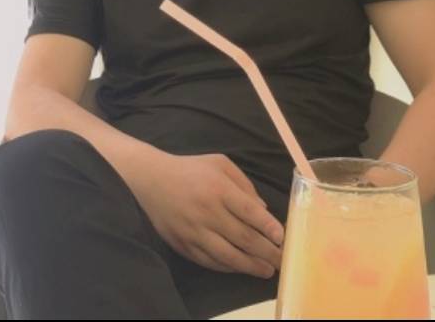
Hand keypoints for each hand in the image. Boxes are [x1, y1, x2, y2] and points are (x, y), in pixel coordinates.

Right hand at [132, 152, 284, 278]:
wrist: (151, 180)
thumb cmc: (190, 169)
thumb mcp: (220, 163)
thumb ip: (244, 183)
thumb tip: (263, 209)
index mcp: (218, 189)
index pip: (250, 212)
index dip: (268, 227)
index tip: (282, 237)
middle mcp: (207, 212)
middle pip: (243, 237)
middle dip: (267, 252)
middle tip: (283, 260)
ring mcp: (194, 231)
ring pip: (228, 255)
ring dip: (251, 265)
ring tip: (267, 270)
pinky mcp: (183, 244)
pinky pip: (210, 261)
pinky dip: (228, 267)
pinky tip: (241, 267)